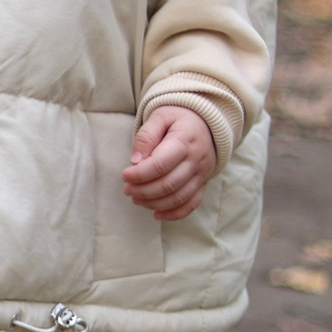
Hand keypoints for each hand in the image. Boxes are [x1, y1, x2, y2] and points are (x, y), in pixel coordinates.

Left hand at [122, 106, 217, 221]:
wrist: (206, 122)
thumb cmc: (178, 118)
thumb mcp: (160, 116)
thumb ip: (146, 136)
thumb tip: (136, 161)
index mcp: (185, 140)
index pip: (160, 164)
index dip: (140, 174)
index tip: (125, 175)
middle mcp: (196, 160)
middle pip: (169, 184)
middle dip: (143, 191)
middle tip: (127, 189)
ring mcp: (202, 174)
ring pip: (178, 197)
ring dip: (154, 203)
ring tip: (136, 199)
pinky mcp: (203, 183)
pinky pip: (191, 204)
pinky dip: (174, 214)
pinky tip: (156, 214)